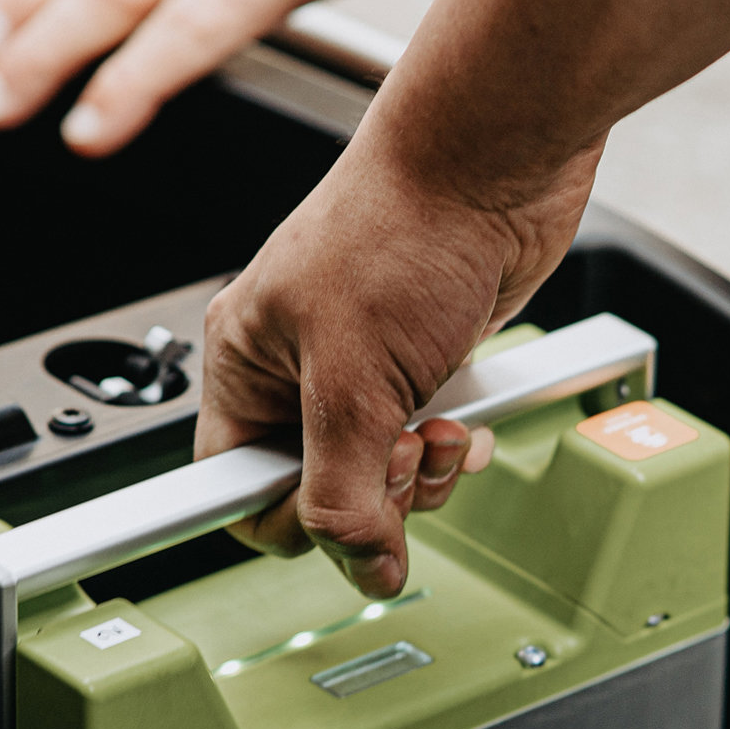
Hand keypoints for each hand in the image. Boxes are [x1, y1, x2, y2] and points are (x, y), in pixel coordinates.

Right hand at [194, 126, 598, 596]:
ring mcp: (364, 367)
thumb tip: (359, 566)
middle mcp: (297, 367)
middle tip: (403, 454)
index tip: (335, 527)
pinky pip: (426, 442)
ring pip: (378, 474)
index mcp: (245, 362)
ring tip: (440, 432)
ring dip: (420, 474)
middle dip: (373, 492)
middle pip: (317, 490)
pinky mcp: (423, 364)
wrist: (495, 162)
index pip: (234, 486)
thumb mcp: (354, 379)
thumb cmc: (406, 227)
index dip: (287, 519)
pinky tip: (465, 421)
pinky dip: (451, 447)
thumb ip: (345, 489)